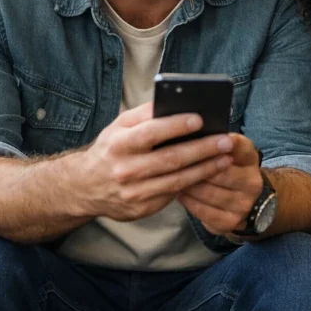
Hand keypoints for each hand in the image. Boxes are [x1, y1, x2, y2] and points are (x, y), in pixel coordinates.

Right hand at [74, 102, 234, 221]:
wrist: (85, 187)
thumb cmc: (110, 149)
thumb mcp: (118, 127)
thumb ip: (145, 114)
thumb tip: (174, 102)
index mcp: (119, 144)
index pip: (151, 132)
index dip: (177, 125)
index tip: (200, 119)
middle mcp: (125, 169)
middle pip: (171, 159)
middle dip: (202, 149)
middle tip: (225, 141)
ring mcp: (134, 192)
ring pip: (177, 180)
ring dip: (205, 169)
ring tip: (225, 158)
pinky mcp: (141, 209)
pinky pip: (172, 195)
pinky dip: (193, 183)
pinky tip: (209, 173)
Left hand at [178, 133, 263, 235]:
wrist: (242, 200)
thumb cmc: (225, 167)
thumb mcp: (227, 150)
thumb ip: (213, 140)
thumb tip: (184, 127)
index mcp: (250, 157)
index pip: (236, 146)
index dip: (215, 142)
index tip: (195, 138)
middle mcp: (252, 181)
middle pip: (219, 171)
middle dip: (195, 166)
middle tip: (172, 160)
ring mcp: (243, 204)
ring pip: (208, 192)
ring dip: (187, 184)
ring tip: (171, 176)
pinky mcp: (230, 222)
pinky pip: (203, 211)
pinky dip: (188, 201)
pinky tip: (178, 193)